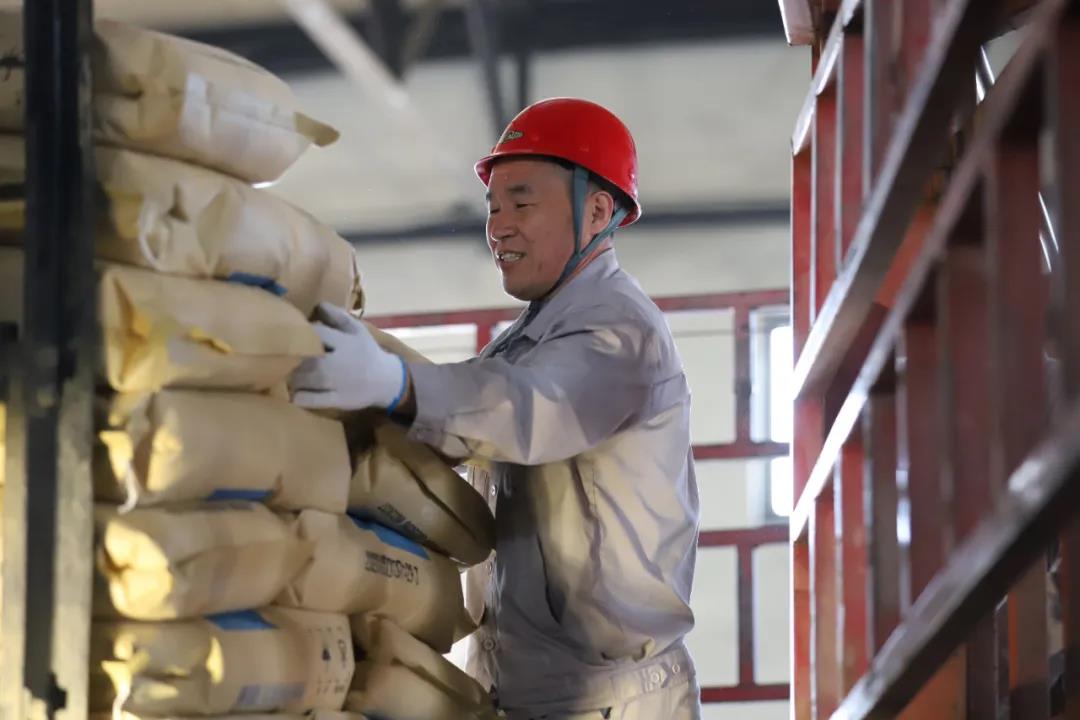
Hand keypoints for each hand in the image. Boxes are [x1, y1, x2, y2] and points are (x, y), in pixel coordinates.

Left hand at [291, 302, 407, 411]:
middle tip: (290, 358)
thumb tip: (319, 304)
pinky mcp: (336, 400)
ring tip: (292, 374)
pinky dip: (299, 397)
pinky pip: (311, 400)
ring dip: (293, 377)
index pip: (315, 333)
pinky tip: (297, 393)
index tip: (298, 336)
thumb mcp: (358, 330)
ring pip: (303, 380)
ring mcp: (336, 383)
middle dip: (294, 358)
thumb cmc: (367, 352)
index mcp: (344, 342)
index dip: (303, 334)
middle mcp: (338, 362)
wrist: (386, 380)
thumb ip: (339, 317)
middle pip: (305, 358)